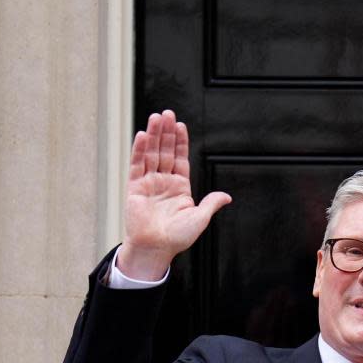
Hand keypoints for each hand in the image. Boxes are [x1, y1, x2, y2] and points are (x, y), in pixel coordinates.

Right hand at [118, 110, 231, 279]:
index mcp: (180, 187)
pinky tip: (142, 135)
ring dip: (153, 136)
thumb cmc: (177, 238)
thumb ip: (211, 204)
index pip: (180, 158)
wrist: (156, 249)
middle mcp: (164, 182)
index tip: (180, 125)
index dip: (180, 142)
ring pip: (151, 154)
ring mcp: (149, 183)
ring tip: (156, 118)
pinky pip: (137, 165)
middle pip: (165, 151)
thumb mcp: (199, 219)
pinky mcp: (135, 188)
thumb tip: (226, 196)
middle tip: (167, 113)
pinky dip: (140, 150)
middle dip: (166, 133)